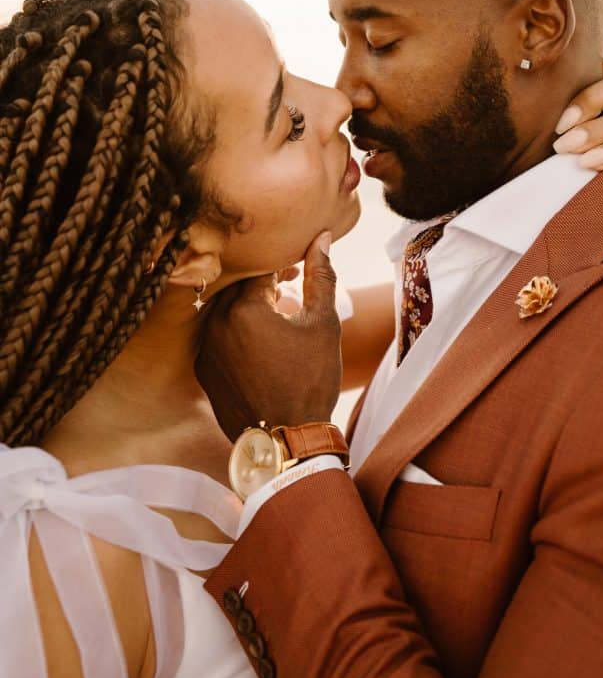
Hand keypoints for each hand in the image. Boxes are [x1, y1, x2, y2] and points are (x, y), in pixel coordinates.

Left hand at [196, 233, 341, 441]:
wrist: (289, 438)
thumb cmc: (311, 380)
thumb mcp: (324, 324)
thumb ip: (321, 277)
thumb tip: (322, 238)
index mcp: (245, 309)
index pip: (261, 270)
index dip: (282, 266)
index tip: (297, 271)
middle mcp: (217, 325)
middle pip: (239, 288)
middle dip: (264, 284)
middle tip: (289, 289)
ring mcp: (206, 350)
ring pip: (225, 313)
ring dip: (248, 309)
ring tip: (276, 318)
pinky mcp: (204, 372)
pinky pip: (217, 340)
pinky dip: (236, 335)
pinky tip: (260, 347)